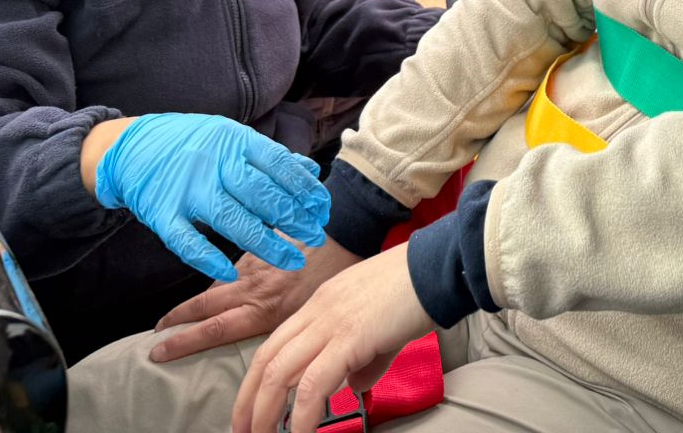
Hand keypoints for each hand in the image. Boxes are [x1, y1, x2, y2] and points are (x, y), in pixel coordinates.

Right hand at [91, 113, 329, 281]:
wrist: (133, 146)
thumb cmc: (194, 143)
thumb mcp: (233, 138)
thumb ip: (269, 156)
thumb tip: (309, 170)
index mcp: (235, 141)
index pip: (278, 165)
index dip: (304, 188)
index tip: (322, 209)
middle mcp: (213, 164)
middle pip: (260, 194)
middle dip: (292, 218)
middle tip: (315, 237)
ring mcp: (187, 189)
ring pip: (231, 220)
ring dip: (265, 243)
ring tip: (291, 260)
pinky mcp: (162, 213)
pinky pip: (187, 241)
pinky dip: (208, 258)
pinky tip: (231, 273)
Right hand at [149, 235, 361, 362]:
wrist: (346, 230)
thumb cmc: (339, 274)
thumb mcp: (315, 314)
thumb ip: (289, 329)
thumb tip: (278, 349)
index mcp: (266, 309)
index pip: (214, 330)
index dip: (183, 342)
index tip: (160, 351)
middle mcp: (253, 288)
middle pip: (204, 308)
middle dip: (175, 322)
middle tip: (155, 335)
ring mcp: (253, 265)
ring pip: (215, 286)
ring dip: (194, 302)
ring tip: (175, 316)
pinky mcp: (259, 247)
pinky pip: (232, 266)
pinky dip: (220, 278)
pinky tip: (216, 285)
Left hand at [232, 246, 434, 432]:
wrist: (438, 266)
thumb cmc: (416, 288)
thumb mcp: (378, 322)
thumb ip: (363, 356)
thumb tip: (353, 384)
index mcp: (322, 302)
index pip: (276, 344)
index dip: (257, 379)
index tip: (250, 406)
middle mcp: (318, 310)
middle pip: (267, 359)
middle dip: (249, 400)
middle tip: (243, 431)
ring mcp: (331, 322)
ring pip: (280, 373)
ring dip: (266, 412)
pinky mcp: (351, 338)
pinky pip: (315, 384)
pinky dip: (303, 415)